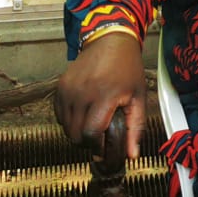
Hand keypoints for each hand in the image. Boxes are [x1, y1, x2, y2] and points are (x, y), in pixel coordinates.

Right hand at [53, 29, 146, 161]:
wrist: (110, 40)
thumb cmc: (127, 68)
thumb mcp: (138, 97)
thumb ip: (136, 127)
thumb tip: (132, 155)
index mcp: (104, 96)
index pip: (91, 134)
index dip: (97, 147)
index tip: (105, 147)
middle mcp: (82, 93)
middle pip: (76, 135)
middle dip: (88, 142)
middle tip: (100, 136)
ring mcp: (68, 89)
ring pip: (66, 128)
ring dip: (78, 132)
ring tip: (93, 123)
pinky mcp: (60, 87)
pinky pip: (59, 116)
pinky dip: (69, 121)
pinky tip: (84, 113)